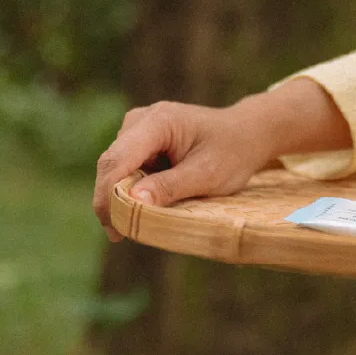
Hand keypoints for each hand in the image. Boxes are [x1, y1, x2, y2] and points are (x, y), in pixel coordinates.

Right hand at [93, 78, 352, 241]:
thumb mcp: (207, 175)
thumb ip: (170, 187)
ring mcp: (139, 128)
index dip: (107, 195)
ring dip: (124, 195)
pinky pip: (128, 168)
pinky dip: (135, 188)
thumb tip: (133, 202)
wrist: (248, 134)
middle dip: (113, 200)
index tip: (112, 228)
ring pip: (117, 168)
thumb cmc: (233, 153)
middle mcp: (141, 120)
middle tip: (122, 235)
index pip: (117, 160)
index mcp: (157, 122)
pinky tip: (151, 204)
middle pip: (112, 164)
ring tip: (143, 220)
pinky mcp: (141, 140)